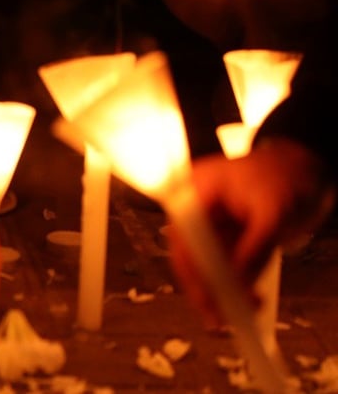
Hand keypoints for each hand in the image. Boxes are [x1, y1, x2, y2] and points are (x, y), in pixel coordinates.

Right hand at [168, 138, 333, 326]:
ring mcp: (207, 221)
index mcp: (194, 190)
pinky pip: (221, 263)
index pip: (181, 236)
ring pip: (204, 263)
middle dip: (206, 286)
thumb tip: (236, 281)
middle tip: (220, 316)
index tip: (206, 299)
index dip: (191, 269)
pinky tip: (249, 297)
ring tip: (247, 309)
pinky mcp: (222, 234)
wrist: (304, 168)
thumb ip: (254, 247)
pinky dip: (234, 282)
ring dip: (222, 289)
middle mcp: (193, 206)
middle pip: (187, 253)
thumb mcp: (273, 212)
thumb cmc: (286, 177)